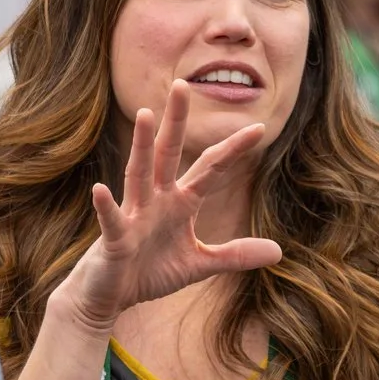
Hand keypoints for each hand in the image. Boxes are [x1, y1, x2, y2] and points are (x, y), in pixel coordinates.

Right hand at [51, 84, 282, 332]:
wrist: (110, 296)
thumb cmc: (150, 272)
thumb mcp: (199, 264)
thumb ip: (235, 255)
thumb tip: (278, 251)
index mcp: (180, 203)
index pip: (210, 169)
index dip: (232, 150)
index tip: (258, 127)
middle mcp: (157, 200)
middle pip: (168, 154)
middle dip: (176, 121)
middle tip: (182, 84)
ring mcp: (134, 216)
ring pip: (138, 174)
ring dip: (141, 146)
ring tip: (144, 114)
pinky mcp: (114, 239)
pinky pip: (111, 220)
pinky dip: (106, 206)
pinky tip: (100, 189)